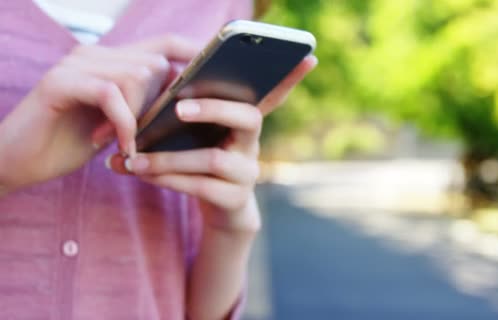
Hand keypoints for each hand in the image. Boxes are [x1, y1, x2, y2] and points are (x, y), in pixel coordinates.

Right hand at [0, 35, 199, 193]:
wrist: (16, 159)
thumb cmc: (71, 142)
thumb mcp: (117, 123)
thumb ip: (144, 107)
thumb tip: (188, 106)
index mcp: (112, 61)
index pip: (163, 45)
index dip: (195, 52)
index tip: (223, 70)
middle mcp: (95, 54)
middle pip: (155, 62)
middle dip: (163, 102)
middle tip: (153, 135)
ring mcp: (76, 64)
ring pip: (137, 75)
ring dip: (141, 116)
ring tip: (131, 145)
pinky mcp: (60, 82)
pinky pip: (110, 93)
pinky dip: (123, 124)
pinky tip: (121, 148)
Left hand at [107, 55, 317, 232]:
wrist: (222, 212)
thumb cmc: (203, 164)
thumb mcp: (199, 136)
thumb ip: (184, 113)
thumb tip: (147, 90)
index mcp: (244, 122)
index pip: (272, 95)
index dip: (290, 79)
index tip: (305, 58)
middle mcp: (252, 144)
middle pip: (248, 118)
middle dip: (213, 109)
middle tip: (178, 108)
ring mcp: (248, 173)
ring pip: (213, 159)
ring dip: (169, 158)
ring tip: (134, 159)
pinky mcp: (235, 199)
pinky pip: (200, 186)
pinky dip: (167, 179)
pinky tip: (142, 174)